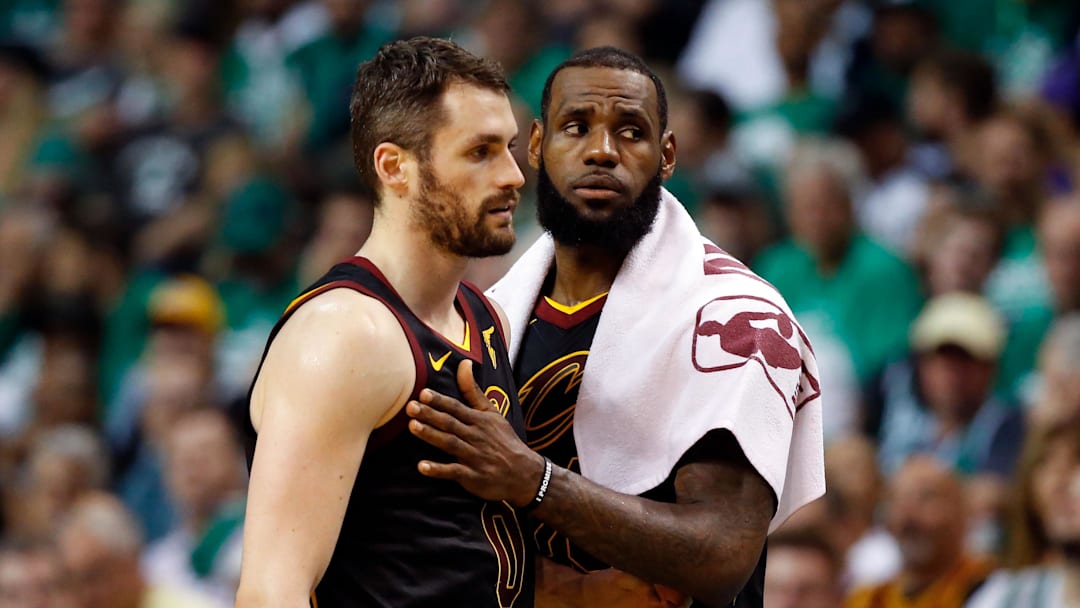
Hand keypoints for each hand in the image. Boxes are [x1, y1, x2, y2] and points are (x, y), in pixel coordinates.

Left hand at [407, 360, 544, 506]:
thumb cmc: (503, 440)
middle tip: (410, 407)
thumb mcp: (492, 413)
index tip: (423, 393)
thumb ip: (473, 391)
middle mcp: (476, 436)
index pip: (456, 408)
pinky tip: (422, 466)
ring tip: (412, 427)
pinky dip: (439, 470)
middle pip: (450, 424)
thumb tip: (464, 363)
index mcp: (479, 420)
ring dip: (431, 436)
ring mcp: (475, 457)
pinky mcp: (473, 477)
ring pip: (450, 444)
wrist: (525, 473)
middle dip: (430, 415)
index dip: (440, 401)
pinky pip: (454, 472)